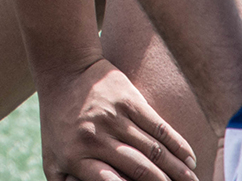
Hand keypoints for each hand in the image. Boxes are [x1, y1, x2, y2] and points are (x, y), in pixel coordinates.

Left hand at [38, 57, 197, 180]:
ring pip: (154, 151)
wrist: (63, 71)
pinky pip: (158, 127)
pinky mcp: (127, 99)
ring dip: (178, 170)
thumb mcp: (52, 158)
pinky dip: (178, 145)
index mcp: (76, 158)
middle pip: (141, 170)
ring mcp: (112, 118)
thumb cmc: (59, 123)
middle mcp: (94, 139)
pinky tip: (189, 159)